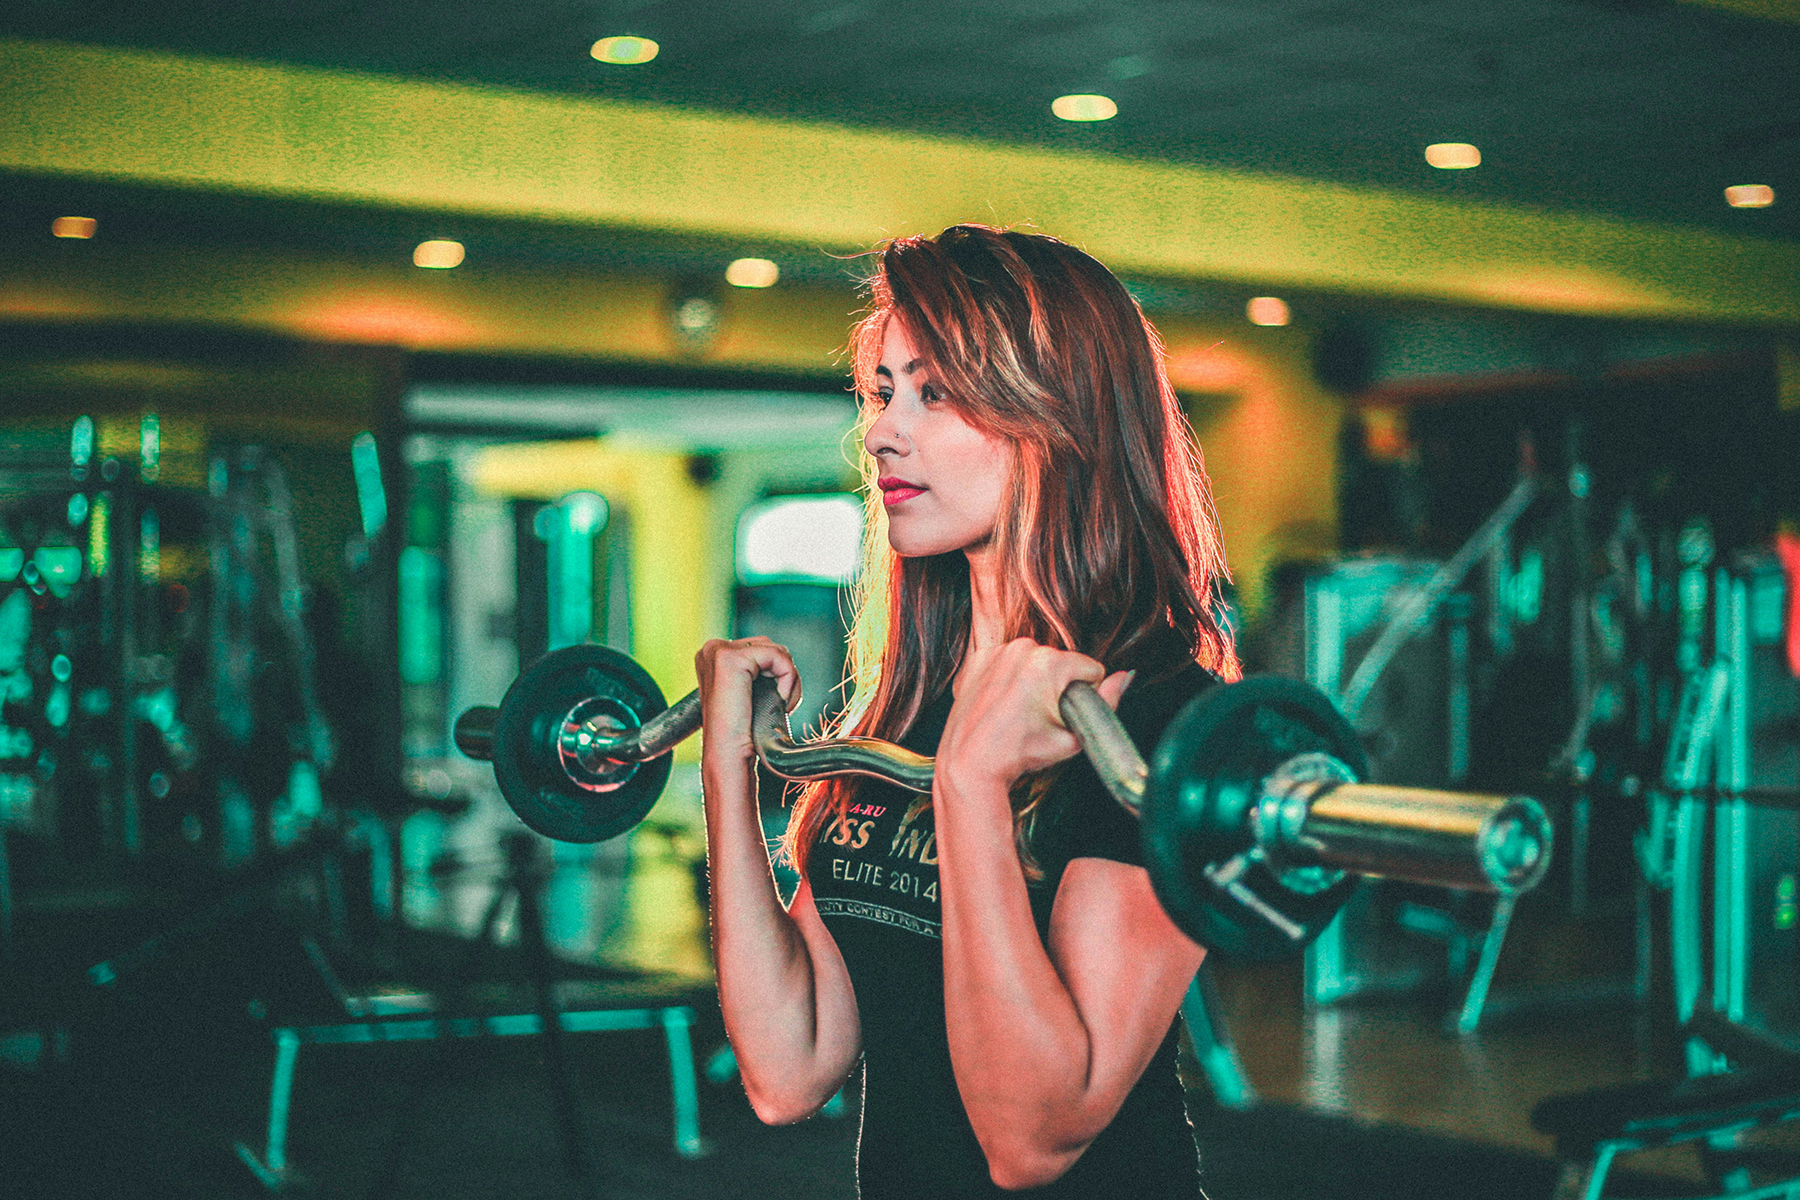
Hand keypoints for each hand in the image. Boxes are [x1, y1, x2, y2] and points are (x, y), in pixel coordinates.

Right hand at [694, 637, 802, 764]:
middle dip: (785, 674)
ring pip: (776, 650)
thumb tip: (782, 657)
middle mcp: (712, 649)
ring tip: (780, 703)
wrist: (729, 754)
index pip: (761, 648)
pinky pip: (778, 655)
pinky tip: (780, 699)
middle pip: (770, 646)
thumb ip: (757, 670)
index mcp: (714, 656)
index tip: (774, 700)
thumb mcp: (748, 691)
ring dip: (789, 678)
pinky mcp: (730, 659)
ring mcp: (718, 652)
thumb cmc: (742, 730)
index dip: (777, 672)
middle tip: (781, 703)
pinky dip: (788, 677)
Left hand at [936, 639, 1131, 794]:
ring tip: (1020, 711)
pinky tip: (1002, 703)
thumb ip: (1106, 704)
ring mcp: (998, 651)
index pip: (1090, 669)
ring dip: (1033, 680)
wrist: (970, 763)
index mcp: (1049, 662)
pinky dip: (1008, 678)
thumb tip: (1125, 677)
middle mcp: (1023, 648)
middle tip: (1040, 717)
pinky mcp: (978, 659)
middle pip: (1061, 663)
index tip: (1064, 713)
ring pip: (1034, 661)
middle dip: (1057, 686)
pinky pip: (1007, 662)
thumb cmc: (1019, 754)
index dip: (1085, 695)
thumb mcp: (1072, 737)